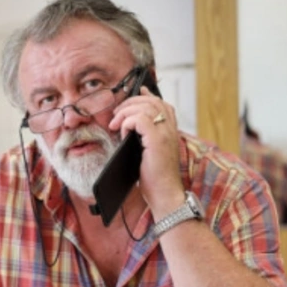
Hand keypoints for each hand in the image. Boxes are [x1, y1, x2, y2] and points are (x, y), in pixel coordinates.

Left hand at [108, 86, 184, 216]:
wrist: (165, 195)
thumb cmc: (155, 179)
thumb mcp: (148, 153)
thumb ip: (143, 138)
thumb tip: (129, 127)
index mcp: (170, 131)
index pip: (162, 103)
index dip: (148, 95)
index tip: (137, 91)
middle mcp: (170, 129)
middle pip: (152, 101)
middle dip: (131, 102)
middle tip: (117, 114)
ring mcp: (165, 133)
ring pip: (144, 106)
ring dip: (126, 112)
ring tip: (115, 124)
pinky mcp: (157, 140)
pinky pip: (139, 119)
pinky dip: (127, 122)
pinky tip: (123, 132)